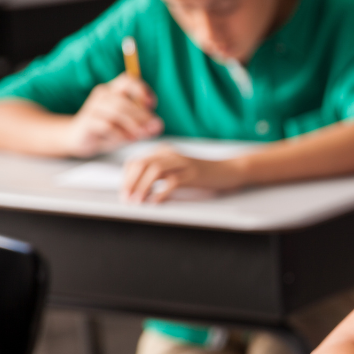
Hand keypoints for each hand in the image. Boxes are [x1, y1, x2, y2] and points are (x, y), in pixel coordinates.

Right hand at [64, 74, 162, 157]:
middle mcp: (103, 95)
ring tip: (141, 136)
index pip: (128, 80)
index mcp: (113, 91)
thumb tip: (158, 126)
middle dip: (143, 115)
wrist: (78, 138)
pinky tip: (127, 140)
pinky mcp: (87, 122)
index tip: (152, 105)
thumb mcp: (128, 127)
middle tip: (154, 128)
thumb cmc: (107, 130)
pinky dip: (120, 134)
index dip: (142, 89)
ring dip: (133, 124)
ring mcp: (93, 108)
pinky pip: (107, 125)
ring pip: (117, 111)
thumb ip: (143, 126)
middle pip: (125, 100)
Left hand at [121, 148, 244, 203]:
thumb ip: (160, 174)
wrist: (229, 170)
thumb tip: (137, 190)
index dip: (126, 178)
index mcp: (163, 151)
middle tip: (126, 199)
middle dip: (130, 183)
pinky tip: (155, 202)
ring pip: (154, 170)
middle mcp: (171, 154)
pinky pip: (172, 182)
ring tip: (137, 202)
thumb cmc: (202, 174)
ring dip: (142, 187)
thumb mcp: (177, 169)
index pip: (136, 161)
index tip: (124, 193)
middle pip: (142, 164)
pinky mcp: (193, 174)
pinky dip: (160, 193)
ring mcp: (182, 163)